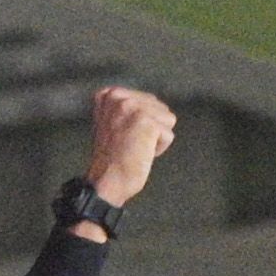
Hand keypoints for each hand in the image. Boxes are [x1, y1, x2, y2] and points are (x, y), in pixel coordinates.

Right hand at [82, 86, 176, 216]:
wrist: (107, 181)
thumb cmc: (112, 158)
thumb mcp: (112, 122)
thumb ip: (128, 108)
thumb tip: (154, 105)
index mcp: (109, 94)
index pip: (148, 101)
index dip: (142, 123)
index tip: (123, 136)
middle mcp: (119, 96)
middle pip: (160, 109)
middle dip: (151, 129)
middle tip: (129, 144)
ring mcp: (132, 107)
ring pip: (167, 120)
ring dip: (156, 138)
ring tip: (135, 147)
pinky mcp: (146, 122)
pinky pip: (168, 135)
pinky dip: (159, 149)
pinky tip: (140, 154)